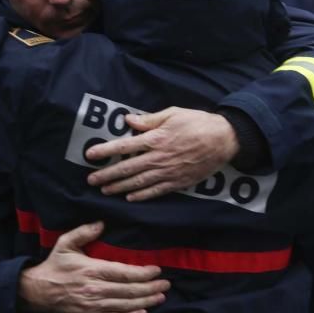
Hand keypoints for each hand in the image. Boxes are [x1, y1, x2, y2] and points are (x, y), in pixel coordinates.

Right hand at [18, 222, 169, 312]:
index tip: (157, 270)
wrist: (36, 292)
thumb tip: (102, 223)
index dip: (143, 273)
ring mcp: (93, 305)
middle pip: (129, 290)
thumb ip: (84, 232)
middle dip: (150, 287)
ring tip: (161, 296)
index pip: (124, 273)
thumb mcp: (65, 243)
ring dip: (145, 301)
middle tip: (166, 284)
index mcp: (92, 270)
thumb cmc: (54, 265)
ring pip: (125, 304)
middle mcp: (95, 289)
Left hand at [85, 108, 238, 200]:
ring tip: (105, 190)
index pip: (124, 146)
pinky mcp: (178, 182)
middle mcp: (158, 157)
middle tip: (91, 180)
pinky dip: (142, 196)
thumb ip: (149, 119)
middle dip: (107, 174)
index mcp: (156, 138)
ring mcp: (168, 172)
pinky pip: (156, 191)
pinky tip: (130, 198)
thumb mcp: (173, 113)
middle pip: (127, 168)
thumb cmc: (198, 122)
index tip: (90, 154)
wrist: (223, 139)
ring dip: (120, 187)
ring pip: (138, 182)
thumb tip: (128, 120)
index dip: (105, 151)